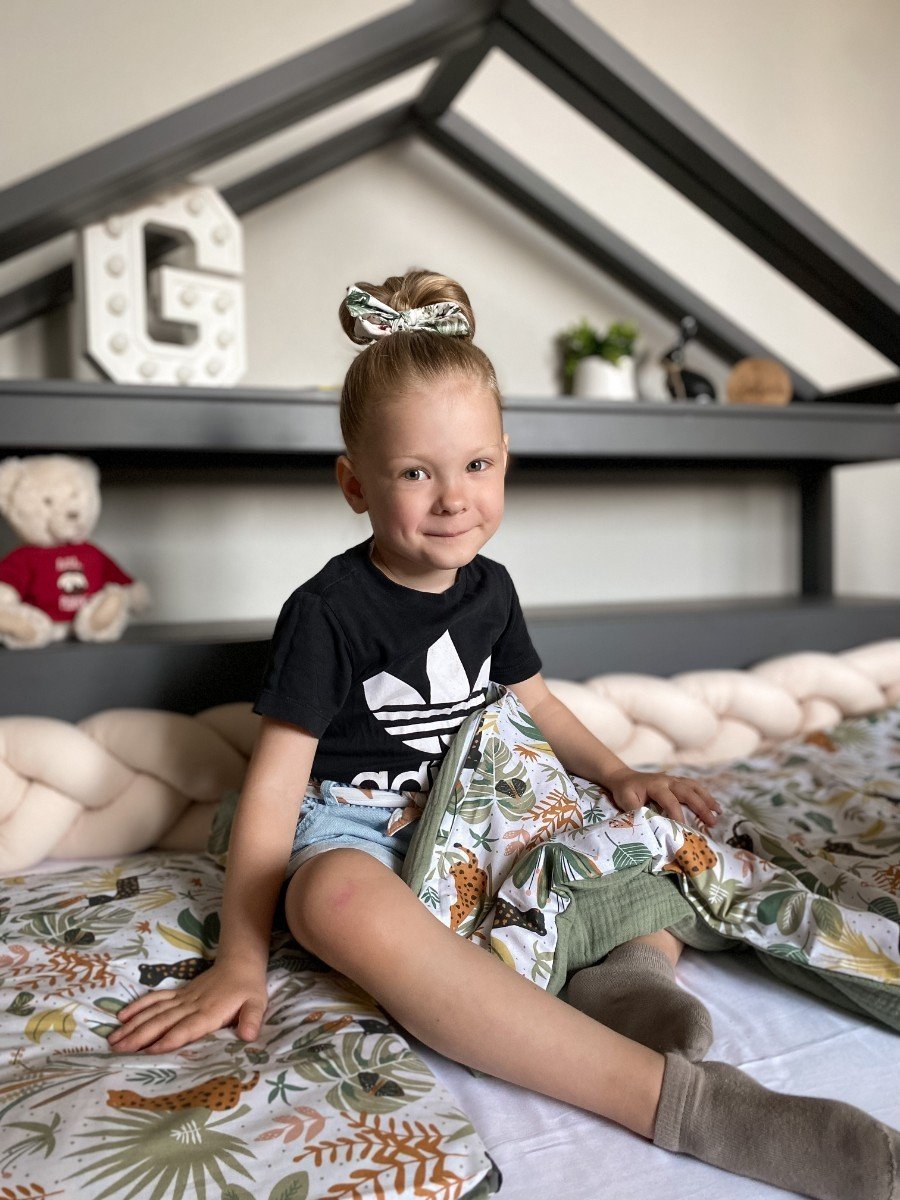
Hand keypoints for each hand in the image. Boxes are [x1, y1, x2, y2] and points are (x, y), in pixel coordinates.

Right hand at [107, 959, 268, 1054]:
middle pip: (163, 1021)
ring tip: (113, 1040)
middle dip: (140, 1036)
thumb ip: (252, 1020)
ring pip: (154, 1011)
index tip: (149, 1051)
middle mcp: (192, 1005)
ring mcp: (182, 998)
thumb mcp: (257, 1004)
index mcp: (210, 1012)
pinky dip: (139, 1007)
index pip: (187, 1028)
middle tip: (118, 1050)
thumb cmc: (248, 989)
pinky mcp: (178, 993)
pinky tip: (122, 1016)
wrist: (240, 963)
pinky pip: (155, 999)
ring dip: (134, 1025)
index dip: (169, 1039)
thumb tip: (249, 1036)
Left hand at [604, 766, 721, 827]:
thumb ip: (636, 812)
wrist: (624, 777)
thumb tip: (648, 826)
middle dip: (701, 807)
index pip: (670, 800)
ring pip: (694, 787)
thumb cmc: (625, 791)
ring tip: (718, 812)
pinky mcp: (677, 781)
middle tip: (712, 822)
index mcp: (655, 785)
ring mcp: (674, 779)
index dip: (677, 814)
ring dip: (707, 799)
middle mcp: (667, 780)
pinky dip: (705, 795)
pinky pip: (694, 786)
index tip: (684, 829)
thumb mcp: (625, 801)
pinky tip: (714, 805)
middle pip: (688, 792)